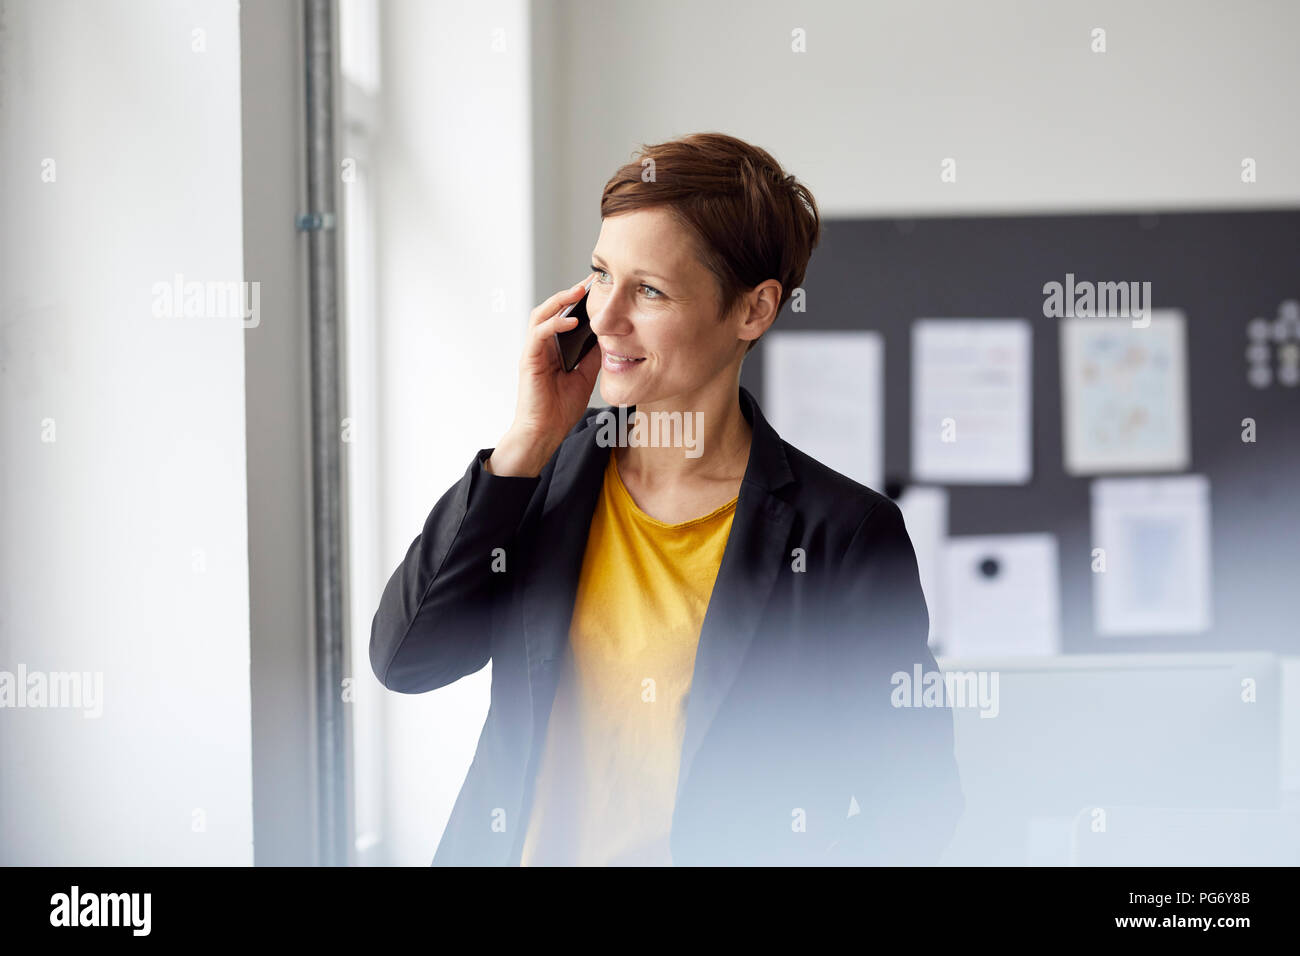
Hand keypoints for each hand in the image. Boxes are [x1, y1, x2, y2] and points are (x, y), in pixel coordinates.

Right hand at [487, 277, 601, 475]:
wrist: (545, 433)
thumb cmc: (560, 409)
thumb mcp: (586, 376)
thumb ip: (592, 356)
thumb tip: (609, 336)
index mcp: (554, 348)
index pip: (564, 315)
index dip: (579, 300)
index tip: (600, 286)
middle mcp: (542, 346)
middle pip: (552, 308)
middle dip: (571, 292)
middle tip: (591, 280)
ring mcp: (533, 351)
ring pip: (541, 314)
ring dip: (560, 300)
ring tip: (580, 291)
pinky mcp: (528, 359)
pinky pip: (539, 334)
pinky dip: (554, 323)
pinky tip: (572, 320)